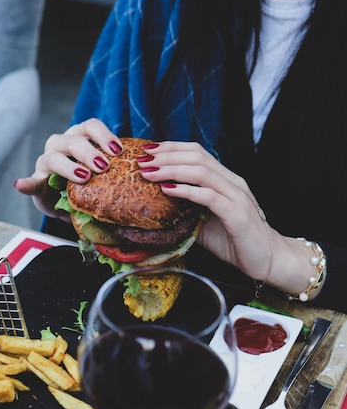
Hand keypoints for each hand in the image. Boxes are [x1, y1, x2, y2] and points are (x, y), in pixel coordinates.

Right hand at [14, 119, 122, 217]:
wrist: (70, 204)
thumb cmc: (92, 183)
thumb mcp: (106, 174)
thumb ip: (118, 169)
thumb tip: (146, 167)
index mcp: (80, 137)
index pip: (90, 126)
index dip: (104, 135)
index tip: (118, 149)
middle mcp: (62, 144)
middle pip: (74, 140)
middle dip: (90, 151)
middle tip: (104, 166)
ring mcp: (47, 162)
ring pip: (54, 156)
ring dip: (69, 166)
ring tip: (84, 177)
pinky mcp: (36, 181)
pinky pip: (30, 182)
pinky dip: (26, 184)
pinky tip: (21, 185)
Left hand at [136, 140, 313, 294]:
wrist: (266, 260)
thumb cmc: (234, 242)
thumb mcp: (203, 223)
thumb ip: (185, 211)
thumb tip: (154, 208)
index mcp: (224, 180)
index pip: (196, 152)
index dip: (171, 148)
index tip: (147, 152)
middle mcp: (232, 182)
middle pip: (197, 156)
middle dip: (166, 156)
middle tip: (142, 161)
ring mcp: (236, 196)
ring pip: (202, 172)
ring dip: (172, 170)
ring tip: (150, 173)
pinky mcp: (237, 214)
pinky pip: (210, 196)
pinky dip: (187, 191)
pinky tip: (169, 190)